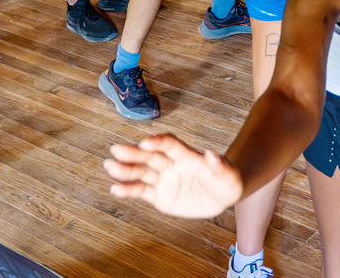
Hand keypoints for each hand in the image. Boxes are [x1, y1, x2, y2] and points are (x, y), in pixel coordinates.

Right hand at [105, 134, 243, 218]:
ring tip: (109, 167)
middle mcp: (171, 164)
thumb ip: (221, 167)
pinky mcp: (158, 195)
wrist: (219, 197)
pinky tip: (115, 189)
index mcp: (186, 155)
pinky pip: (141, 191)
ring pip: (141, 172)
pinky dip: (128, 190)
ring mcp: (163, 179)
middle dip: (133, 153)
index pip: (169, 144)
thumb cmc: (226, 183)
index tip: (145, 143)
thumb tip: (212, 155)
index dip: (157, 142)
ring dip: (125, 170)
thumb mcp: (229, 177)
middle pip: (150, 156)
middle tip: (116, 150)